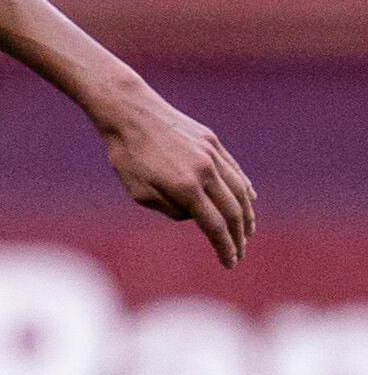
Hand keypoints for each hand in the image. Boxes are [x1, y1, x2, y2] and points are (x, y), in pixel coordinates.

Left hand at [94, 83, 256, 267]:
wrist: (129, 111)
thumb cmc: (126, 155)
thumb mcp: (139, 192)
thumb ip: (170, 209)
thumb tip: (194, 217)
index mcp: (185, 188)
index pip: (213, 226)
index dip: (224, 248)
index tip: (229, 263)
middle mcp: (205, 171)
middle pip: (233, 212)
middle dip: (238, 237)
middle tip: (239, 253)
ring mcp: (212, 154)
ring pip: (240, 191)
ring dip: (247, 216)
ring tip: (247, 232)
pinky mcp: (213, 142)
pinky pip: (235, 171)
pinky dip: (244, 189)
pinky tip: (248, 201)